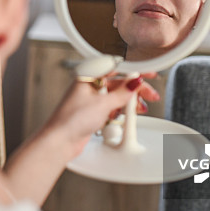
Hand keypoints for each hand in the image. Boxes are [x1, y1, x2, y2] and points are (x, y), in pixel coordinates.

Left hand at [42, 73, 159, 159]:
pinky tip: (126, 116)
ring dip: (128, 102)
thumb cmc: (71, 120)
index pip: (115, 68)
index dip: (133, 71)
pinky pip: (111, 108)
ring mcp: (90, 100)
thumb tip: (135, 82)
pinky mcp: (92, 113)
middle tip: (149, 96)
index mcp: (88, 77)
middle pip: (118, 84)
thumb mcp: (102, 104)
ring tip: (139, 109)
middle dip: (134, 90)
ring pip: (116, 97)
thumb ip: (122, 93)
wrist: (60, 142)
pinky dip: (120, 111)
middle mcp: (89, 86)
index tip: (148, 74)